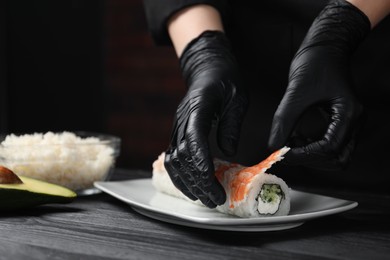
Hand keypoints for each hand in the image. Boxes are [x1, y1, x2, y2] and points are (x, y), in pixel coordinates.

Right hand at [164, 31, 247, 207]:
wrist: (207, 66)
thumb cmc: (225, 78)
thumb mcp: (237, 97)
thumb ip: (232, 124)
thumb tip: (228, 152)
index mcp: (198, 108)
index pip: (194, 140)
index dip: (200, 163)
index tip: (211, 182)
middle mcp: (182, 120)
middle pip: (182, 156)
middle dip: (197, 181)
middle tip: (215, 198)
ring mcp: (177, 126)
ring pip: (173, 159)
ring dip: (186, 182)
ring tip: (203, 197)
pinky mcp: (178, 132)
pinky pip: (173, 156)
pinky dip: (180, 174)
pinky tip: (191, 185)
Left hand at [268, 0, 370, 169]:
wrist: (325, 46)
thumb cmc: (315, 62)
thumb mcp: (296, 92)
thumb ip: (284, 121)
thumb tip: (273, 146)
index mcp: (348, 113)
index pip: (329, 148)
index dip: (304, 155)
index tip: (284, 152)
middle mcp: (354, 121)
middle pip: (337, 158)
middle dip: (311, 158)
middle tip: (289, 150)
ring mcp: (349, 122)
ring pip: (336, 155)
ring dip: (313, 155)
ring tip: (292, 142)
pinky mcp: (340, 120)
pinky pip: (331, 144)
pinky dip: (313, 147)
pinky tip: (297, 137)